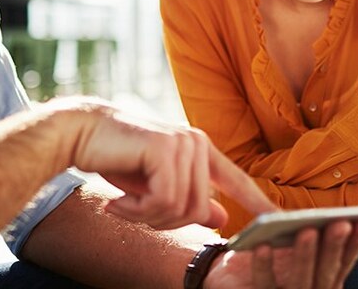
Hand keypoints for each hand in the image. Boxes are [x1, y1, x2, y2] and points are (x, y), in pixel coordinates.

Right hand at [56, 97, 276, 229]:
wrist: (80, 134)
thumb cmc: (115, 159)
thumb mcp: (155, 187)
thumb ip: (189, 199)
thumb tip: (222, 219)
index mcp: (200, 150)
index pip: (237, 180)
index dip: (258, 203)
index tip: (277, 221)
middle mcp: (197, 142)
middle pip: (198, 209)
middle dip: (162, 221)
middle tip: (132, 212)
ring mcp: (183, 142)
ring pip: (181, 208)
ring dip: (146, 217)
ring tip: (123, 203)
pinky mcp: (166, 148)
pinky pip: (163, 200)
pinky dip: (137, 210)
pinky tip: (118, 200)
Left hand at [206, 220, 357, 288]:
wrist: (233, 282)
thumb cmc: (277, 266)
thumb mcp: (308, 255)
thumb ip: (332, 247)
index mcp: (324, 282)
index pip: (343, 264)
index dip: (354, 245)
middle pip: (326, 274)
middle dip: (333, 247)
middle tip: (339, 223)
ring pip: (301, 281)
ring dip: (305, 256)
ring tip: (307, 230)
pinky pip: (265, 285)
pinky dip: (265, 266)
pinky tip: (263, 246)